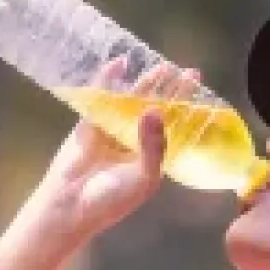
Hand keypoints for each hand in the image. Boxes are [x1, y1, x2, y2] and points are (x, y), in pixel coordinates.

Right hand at [26, 60, 201, 239]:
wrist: (71, 206)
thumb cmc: (111, 199)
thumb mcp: (143, 177)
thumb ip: (153, 144)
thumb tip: (156, 109)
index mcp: (152, 158)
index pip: (174, 128)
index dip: (187, 108)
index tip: (199, 88)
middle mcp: (135, 144)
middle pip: (156, 111)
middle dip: (170, 91)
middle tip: (183, 70)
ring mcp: (112, 133)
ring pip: (132, 103)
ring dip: (145, 84)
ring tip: (160, 65)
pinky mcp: (90, 125)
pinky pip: (102, 99)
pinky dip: (108, 81)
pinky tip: (119, 64)